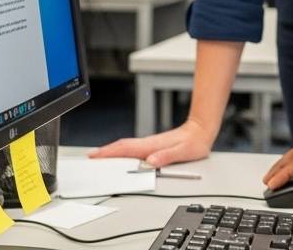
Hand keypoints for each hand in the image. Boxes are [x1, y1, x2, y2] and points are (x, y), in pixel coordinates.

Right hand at [89, 118, 213, 166]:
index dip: (110, 153)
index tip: (96, 157)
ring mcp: (150, 144)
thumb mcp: (184, 152)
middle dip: (105, 152)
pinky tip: (119, 155)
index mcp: (152, 146)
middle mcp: (148, 144)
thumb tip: (151, 161)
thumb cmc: (195, 142)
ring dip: (111, 151)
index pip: (126, 149)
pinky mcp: (152, 145)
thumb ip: (167, 156)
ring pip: (126, 147)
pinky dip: (121, 151)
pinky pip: (132, 148)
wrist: (201, 131)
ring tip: (98, 157)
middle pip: (122, 147)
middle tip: (90, 158)